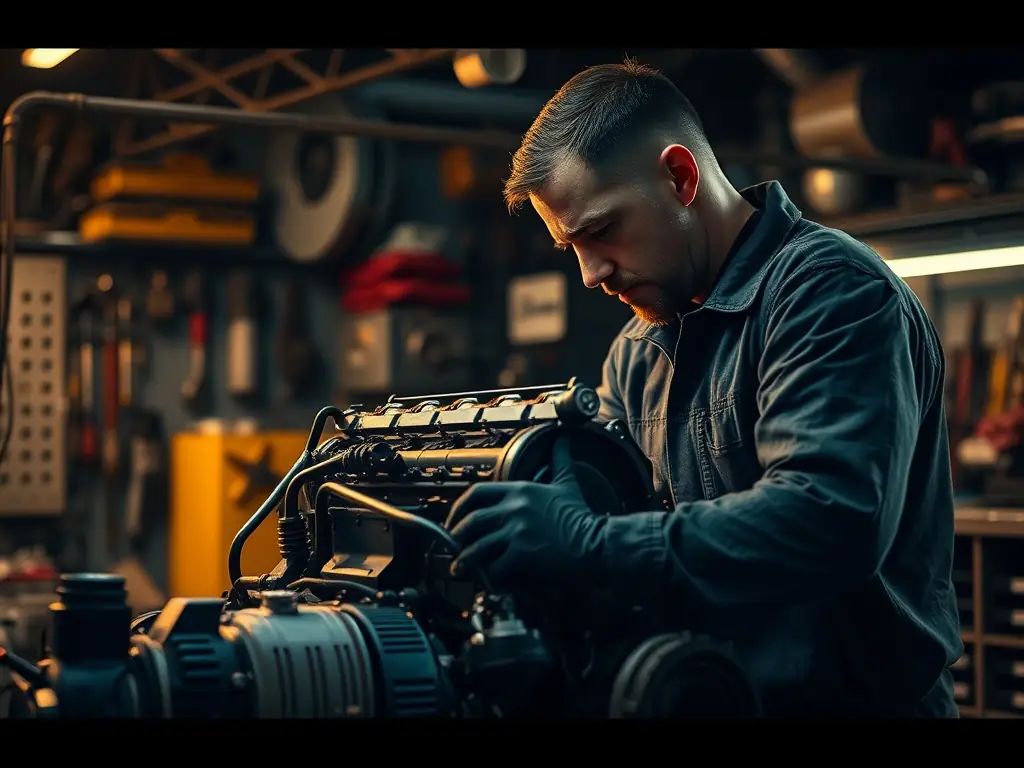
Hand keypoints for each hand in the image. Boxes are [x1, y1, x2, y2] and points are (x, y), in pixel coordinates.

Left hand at [447, 436, 605, 586]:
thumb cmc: (582, 516)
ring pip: (477, 546)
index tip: (455, 520)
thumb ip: (561, 460)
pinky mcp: (523, 553)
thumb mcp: (568, 483)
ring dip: (465, 560)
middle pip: (471, 521)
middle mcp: (514, 508)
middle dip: (456, 536)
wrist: (598, 542)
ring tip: (459, 568)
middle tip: (452, 547)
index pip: (477, 493)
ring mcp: (517, 530)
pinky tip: (489, 581)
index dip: (459, 508)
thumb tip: (563, 441)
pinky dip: (489, 577)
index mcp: (520, 490)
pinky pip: (495, 567)